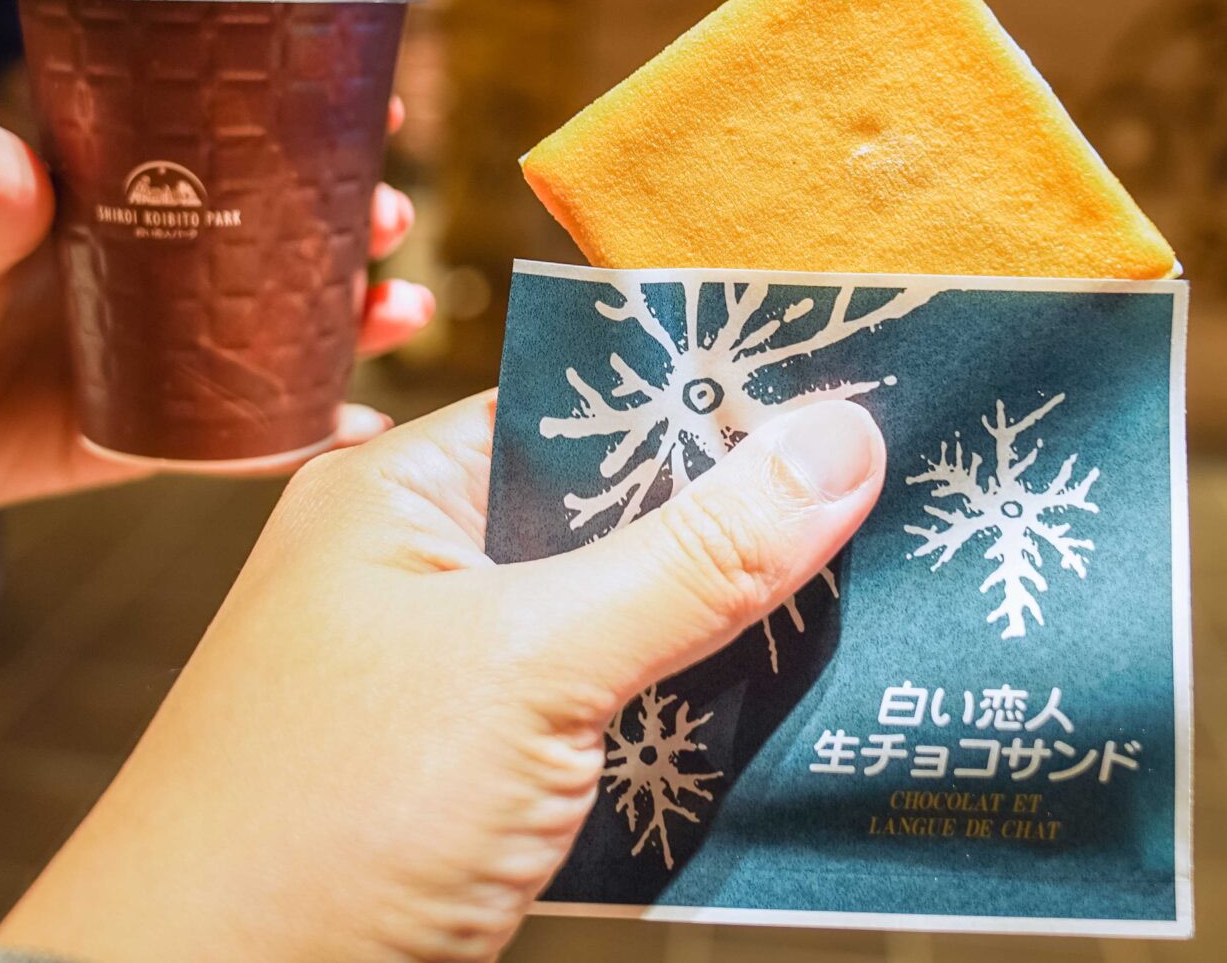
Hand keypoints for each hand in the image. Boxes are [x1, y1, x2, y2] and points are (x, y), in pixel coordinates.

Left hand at [0, 110, 433, 530]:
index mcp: (102, 200)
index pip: (223, 148)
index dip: (303, 128)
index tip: (374, 106)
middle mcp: (144, 269)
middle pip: (278, 240)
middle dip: (352, 223)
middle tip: (388, 215)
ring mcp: (149, 355)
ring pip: (277, 332)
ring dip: (353, 318)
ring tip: (401, 308)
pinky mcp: (135, 438)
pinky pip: (237, 436)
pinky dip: (304, 432)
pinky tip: (363, 422)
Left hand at [0, 389, 886, 962]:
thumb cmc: (317, 822)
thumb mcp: (527, 667)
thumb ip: (688, 556)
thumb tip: (839, 438)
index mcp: (405, 493)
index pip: (591, 403)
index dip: (722, 406)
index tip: (871, 405)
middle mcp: (424, 574)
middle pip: (625, 525)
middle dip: (750, 540)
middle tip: (909, 525)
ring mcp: (449, 690)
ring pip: (631, 639)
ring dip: (733, 651)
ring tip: (888, 624)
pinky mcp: (476, 792)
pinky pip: (614, 736)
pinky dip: (693, 742)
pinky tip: (794, 736)